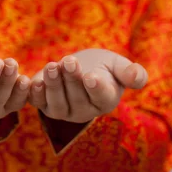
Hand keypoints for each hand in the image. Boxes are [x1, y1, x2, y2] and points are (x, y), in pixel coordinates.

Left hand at [29, 49, 147, 122]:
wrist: (79, 65)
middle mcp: (84, 111)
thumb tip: (138, 76)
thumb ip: (130, 72)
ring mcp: (62, 110)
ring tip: (52, 66)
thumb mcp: (117, 65)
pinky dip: (35, 94)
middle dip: (72, 79)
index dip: (96, 87)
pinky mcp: (44, 103)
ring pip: (56, 103)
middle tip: (69, 61)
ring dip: (53, 85)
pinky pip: (38, 102)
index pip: (101, 96)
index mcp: (105, 100)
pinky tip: (33, 82)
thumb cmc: (102, 66)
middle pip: (77, 98)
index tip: (92, 77)